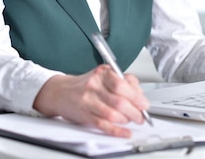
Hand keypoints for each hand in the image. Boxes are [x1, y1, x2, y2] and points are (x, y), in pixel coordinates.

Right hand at [33, 65, 148, 137]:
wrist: (60, 92)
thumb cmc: (85, 84)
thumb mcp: (103, 74)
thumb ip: (122, 80)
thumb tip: (139, 93)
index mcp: (102, 73)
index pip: (122, 85)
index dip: (136, 96)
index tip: (144, 104)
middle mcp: (94, 86)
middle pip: (119, 101)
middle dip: (135, 111)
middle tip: (141, 115)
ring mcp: (88, 101)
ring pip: (112, 114)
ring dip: (127, 120)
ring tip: (133, 120)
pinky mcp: (84, 115)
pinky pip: (103, 125)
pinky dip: (117, 131)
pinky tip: (125, 132)